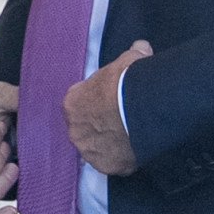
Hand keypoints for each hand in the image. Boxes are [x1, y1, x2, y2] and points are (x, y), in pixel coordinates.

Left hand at [65, 41, 151, 175]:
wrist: (142, 107)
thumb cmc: (128, 80)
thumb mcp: (128, 60)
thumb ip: (131, 54)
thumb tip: (141, 46)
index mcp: (71, 104)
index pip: (78, 105)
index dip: (94, 103)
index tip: (109, 102)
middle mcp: (74, 130)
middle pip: (84, 130)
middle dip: (99, 126)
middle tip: (120, 121)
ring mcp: (90, 151)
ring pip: (97, 149)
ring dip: (109, 145)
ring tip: (129, 137)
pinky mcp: (108, 167)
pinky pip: (114, 163)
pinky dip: (123, 159)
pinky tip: (136, 149)